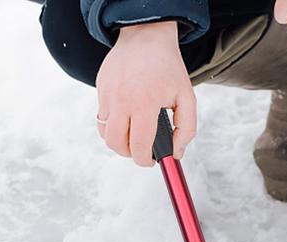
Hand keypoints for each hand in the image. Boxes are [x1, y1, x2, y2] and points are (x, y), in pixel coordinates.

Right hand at [95, 21, 195, 165]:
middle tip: (140, 149)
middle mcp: (121, 99)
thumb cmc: (167, 67)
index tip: (151, 160)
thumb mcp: (186, 97)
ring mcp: (107, 93)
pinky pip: (102, 116)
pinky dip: (113, 123)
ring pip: (104, 133)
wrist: (146, 35)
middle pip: (115, 144)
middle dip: (129, 153)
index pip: (138, 146)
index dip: (145, 160)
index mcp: (144, 103)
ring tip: (132, 135)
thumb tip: (176, 153)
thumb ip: (186, 128)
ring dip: (118, 141)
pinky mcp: (100, 87)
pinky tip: (126, 117)